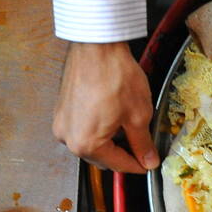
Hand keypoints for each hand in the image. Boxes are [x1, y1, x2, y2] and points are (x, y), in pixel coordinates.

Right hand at [53, 41, 159, 172]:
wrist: (96, 45)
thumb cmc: (115, 76)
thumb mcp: (137, 115)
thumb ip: (142, 143)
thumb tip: (148, 160)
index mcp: (86, 144)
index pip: (117, 165)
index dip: (138, 165)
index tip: (150, 163)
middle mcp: (67, 138)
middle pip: (101, 157)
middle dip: (123, 153)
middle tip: (144, 146)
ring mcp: (62, 123)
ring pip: (91, 143)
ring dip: (110, 141)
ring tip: (129, 126)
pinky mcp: (61, 110)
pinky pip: (82, 129)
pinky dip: (98, 128)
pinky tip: (113, 116)